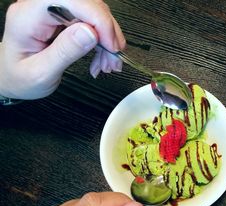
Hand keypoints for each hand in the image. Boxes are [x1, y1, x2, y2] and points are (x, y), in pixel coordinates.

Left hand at [0, 0, 124, 99]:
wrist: (11, 78)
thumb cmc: (19, 78)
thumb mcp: (40, 73)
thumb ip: (64, 52)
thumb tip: (91, 33)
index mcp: (28, 15)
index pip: (70, 0)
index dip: (97, 19)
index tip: (111, 44)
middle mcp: (41, 6)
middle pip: (87, 5)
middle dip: (107, 32)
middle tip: (114, 59)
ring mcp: (54, 11)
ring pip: (93, 14)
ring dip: (107, 39)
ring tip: (108, 65)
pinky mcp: (64, 18)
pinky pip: (91, 23)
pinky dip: (102, 43)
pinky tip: (101, 59)